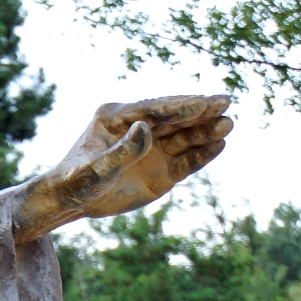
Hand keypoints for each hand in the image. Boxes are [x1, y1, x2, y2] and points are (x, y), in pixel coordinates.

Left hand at [14, 95, 232, 243]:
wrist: (73, 200)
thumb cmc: (77, 179)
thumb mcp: (97, 167)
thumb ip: (122, 150)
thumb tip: (145, 127)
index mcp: (117, 118)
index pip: (154, 110)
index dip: (180, 106)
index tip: (204, 102)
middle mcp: (138, 129)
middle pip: (174, 118)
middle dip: (199, 111)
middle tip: (225, 101)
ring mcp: (152, 148)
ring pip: (184, 137)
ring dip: (205, 131)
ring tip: (228, 124)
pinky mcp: (162, 169)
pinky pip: (186, 160)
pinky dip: (202, 154)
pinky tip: (219, 146)